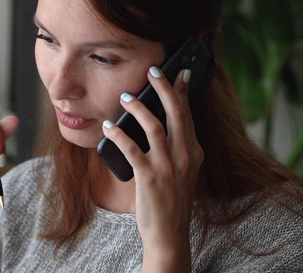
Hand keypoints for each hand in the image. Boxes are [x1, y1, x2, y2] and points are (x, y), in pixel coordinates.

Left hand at [102, 66, 202, 267]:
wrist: (169, 233)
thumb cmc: (170, 199)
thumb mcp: (182, 170)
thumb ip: (177, 146)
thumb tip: (160, 119)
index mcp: (194, 152)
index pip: (188, 114)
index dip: (183, 90)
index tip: (179, 70)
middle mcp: (185, 156)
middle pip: (176, 113)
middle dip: (164, 88)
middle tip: (152, 70)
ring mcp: (169, 167)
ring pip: (155, 126)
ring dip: (138, 108)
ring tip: (126, 97)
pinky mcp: (150, 178)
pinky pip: (131, 149)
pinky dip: (118, 134)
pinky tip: (108, 127)